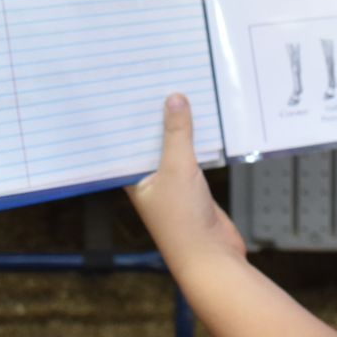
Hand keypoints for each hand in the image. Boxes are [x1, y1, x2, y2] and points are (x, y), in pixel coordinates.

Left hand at [127, 94, 245, 274]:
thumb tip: (174, 99)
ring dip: (178, 126)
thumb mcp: (177, 169)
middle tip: (159, 79)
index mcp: (131, 178)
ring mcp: (170, 182)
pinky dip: (197, 140)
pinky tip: (203, 119)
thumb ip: (176, 134)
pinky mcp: (192, 185)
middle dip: (155, 116)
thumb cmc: (182, 222)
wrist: (212, 257)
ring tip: (182, 90)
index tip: (129, 87)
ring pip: (172, 146)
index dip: (126, 116)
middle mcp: (148, 178)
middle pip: (149, 140)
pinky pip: (192, 155)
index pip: (124, 140)